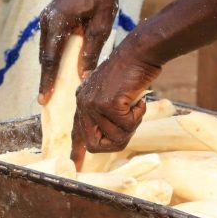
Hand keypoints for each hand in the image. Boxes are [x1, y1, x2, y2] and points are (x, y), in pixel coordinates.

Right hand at [38, 0, 123, 103]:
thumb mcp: (101, 28)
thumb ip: (90, 52)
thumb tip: (82, 76)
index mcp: (57, 22)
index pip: (50, 59)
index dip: (47, 81)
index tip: (43, 99)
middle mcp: (47, 19)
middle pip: (44, 56)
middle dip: (45, 77)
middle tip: (45, 99)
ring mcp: (46, 15)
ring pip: (45, 48)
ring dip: (49, 66)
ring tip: (50, 87)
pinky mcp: (51, 14)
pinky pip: (49, 39)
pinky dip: (52, 54)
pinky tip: (58, 66)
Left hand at [71, 51, 160, 166]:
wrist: (140, 52)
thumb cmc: (132, 72)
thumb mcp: (113, 92)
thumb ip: (105, 111)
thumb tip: (107, 138)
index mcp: (82, 101)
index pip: (77, 132)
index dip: (77, 151)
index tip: (76, 165)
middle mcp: (83, 103)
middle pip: (95, 145)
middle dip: (116, 142)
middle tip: (130, 124)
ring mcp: (93, 104)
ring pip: (115, 138)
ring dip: (132, 125)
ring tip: (136, 106)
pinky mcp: (108, 104)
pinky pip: (127, 127)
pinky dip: (138, 116)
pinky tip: (139, 100)